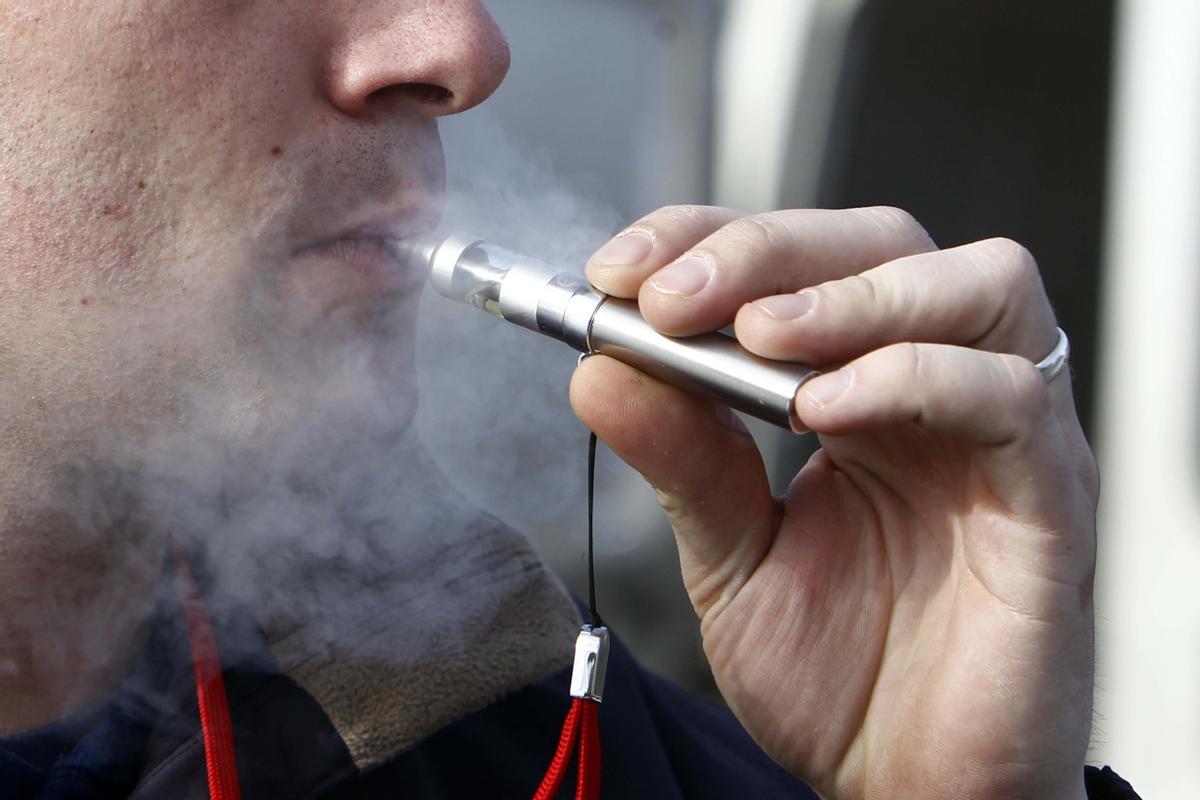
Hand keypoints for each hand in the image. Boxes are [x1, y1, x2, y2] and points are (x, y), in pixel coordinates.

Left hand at [571, 206, 1096, 799]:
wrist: (904, 784)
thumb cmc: (835, 671)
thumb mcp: (728, 552)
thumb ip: (680, 457)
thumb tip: (598, 366)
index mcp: (861, 388)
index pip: (800, 258)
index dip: (712, 240)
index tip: (622, 269)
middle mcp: (938, 387)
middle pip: (883, 243)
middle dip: (768, 250)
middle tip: (672, 295)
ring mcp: (1003, 434)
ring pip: (977, 286)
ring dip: (850, 293)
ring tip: (755, 337)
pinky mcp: (1052, 497)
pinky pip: (1010, 398)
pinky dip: (913, 378)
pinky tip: (825, 410)